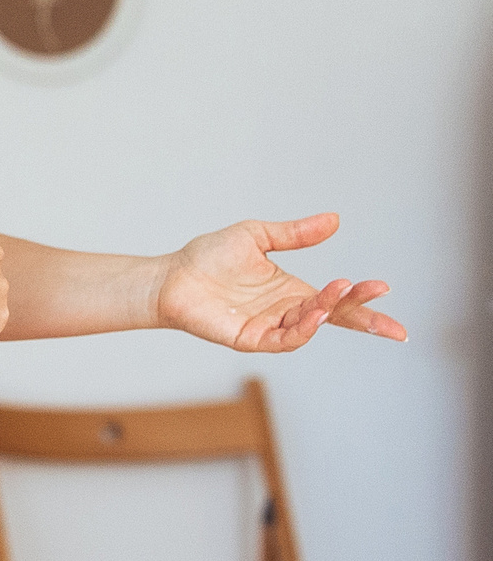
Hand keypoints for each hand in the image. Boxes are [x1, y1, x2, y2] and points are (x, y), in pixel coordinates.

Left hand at [155, 214, 406, 350]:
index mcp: (293, 291)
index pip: (338, 300)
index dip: (364, 301)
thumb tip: (334, 220)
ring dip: (328, 309)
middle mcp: (286, 311)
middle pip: (334, 315)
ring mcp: (270, 326)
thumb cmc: (209, 257)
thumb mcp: (257, 236)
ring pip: (311, 325)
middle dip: (359, 307)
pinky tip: (314, 314)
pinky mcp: (250, 338)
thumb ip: (295, 234)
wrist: (172, 275)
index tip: (387, 290)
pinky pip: (283, 340)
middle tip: (376, 289)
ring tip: (338, 289)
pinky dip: (302, 330)